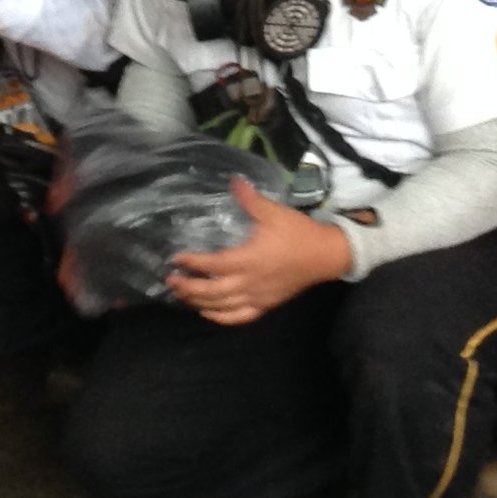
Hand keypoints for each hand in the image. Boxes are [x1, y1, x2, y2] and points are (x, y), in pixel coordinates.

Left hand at [165, 180, 351, 324]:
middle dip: (188, 288)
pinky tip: (207, 312)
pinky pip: (238, 317)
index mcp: (249, 260)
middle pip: (211, 292)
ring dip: (198, 303)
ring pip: (221, 307)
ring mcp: (257, 298)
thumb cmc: (298, 233)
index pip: (212, 265)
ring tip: (182, 295)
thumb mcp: (273, 212)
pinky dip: (219, 317)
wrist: (326, 255)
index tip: (175, 258)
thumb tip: (232, 180)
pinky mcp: (265, 306)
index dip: (192, 263)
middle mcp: (249, 283)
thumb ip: (249, 199)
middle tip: (170, 280)